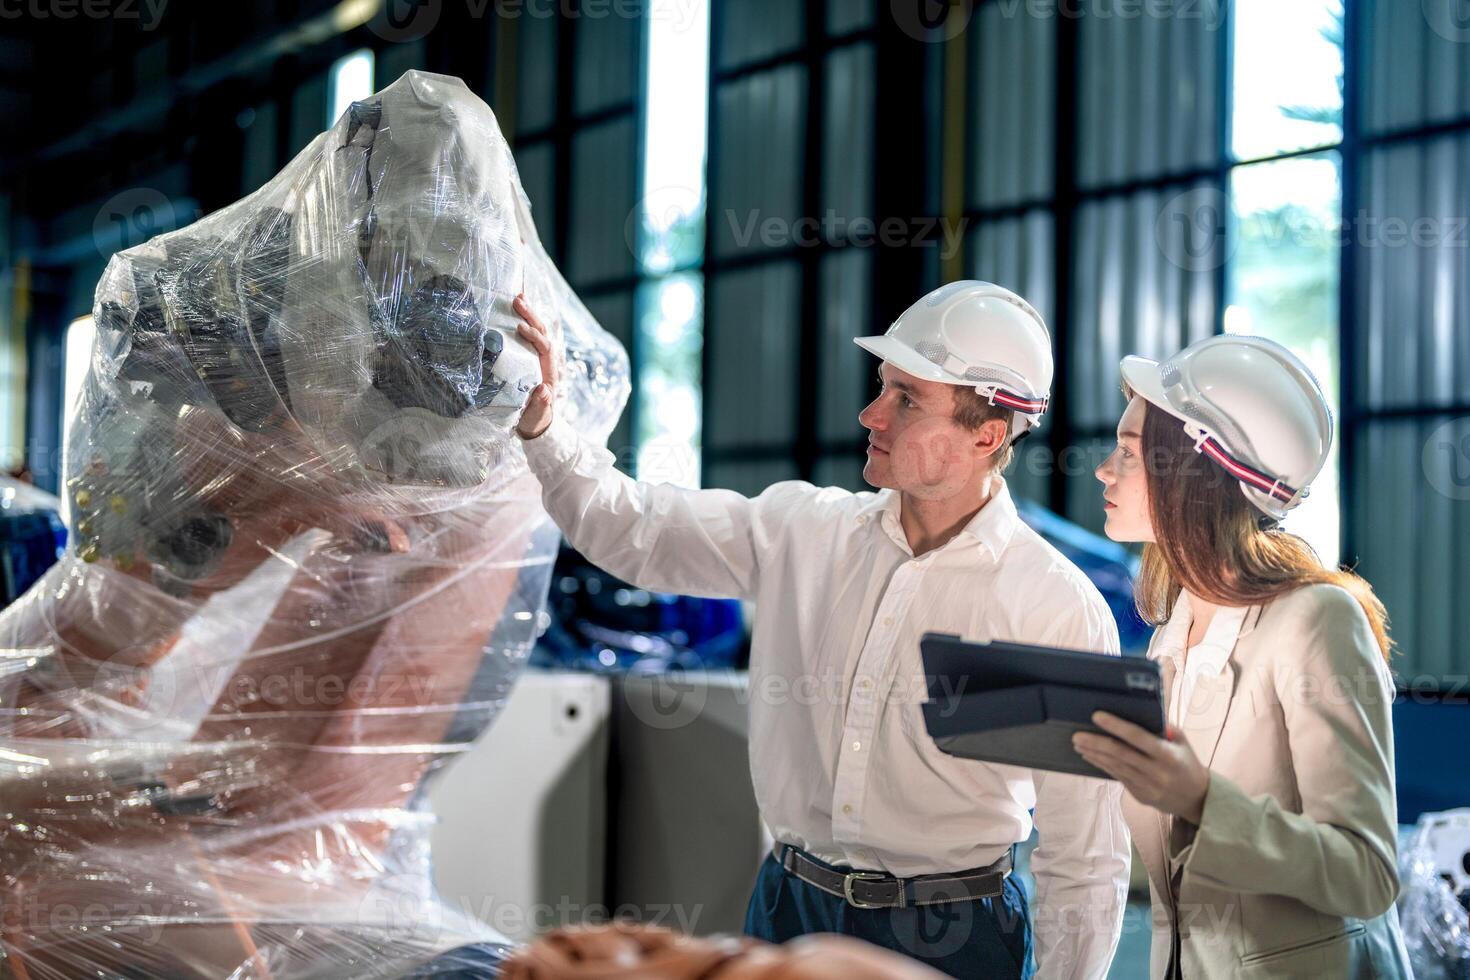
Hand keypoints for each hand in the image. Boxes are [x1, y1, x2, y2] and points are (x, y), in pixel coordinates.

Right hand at [513, 293, 557, 439]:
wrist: (537, 423)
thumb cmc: (536, 420)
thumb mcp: (537, 416)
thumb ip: (541, 404)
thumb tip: (545, 390)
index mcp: (549, 372)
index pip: (545, 348)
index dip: (534, 337)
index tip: (519, 328)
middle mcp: (546, 362)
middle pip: (543, 334)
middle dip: (532, 317)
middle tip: (518, 300)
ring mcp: (538, 359)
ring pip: (537, 332)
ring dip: (529, 315)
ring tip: (518, 297)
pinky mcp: (530, 359)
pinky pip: (529, 338)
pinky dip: (524, 322)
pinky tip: (515, 311)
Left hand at [1073, 712, 1210, 823]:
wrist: (1196, 798)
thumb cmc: (1186, 762)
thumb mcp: (1181, 742)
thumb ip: (1163, 726)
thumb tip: (1139, 710)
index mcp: (1168, 755)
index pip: (1138, 738)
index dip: (1116, 726)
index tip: (1097, 716)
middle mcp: (1157, 772)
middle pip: (1121, 754)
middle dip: (1096, 743)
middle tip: (1077, 735)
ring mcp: (1147, 786)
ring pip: (1115, 767)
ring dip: (1094, 755)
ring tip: (1078, 744)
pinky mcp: (1140, 795)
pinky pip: (1117, 777)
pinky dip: (1101, 765)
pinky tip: (1090, 756)